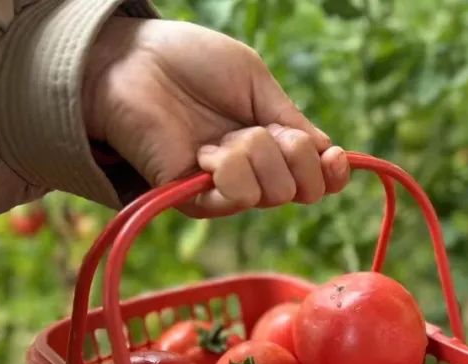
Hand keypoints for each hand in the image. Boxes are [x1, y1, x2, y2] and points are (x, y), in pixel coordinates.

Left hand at [83, 18, 350, 216]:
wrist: (134, 60)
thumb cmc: (190, 62)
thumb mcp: (256, 82)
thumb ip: (291, 120)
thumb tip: (329, 155)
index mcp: (270, 142)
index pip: (316, 178)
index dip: (331, 173)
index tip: (334, 155)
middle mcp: (251, 171)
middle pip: (300, 189)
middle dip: (291, 153)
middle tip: (255, 126)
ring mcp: (222, 187)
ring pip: (273, 194)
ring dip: (256, 155)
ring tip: (220, 136)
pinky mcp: (192, 198)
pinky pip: (236, 199)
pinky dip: (230, 171)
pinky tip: (206, 151)